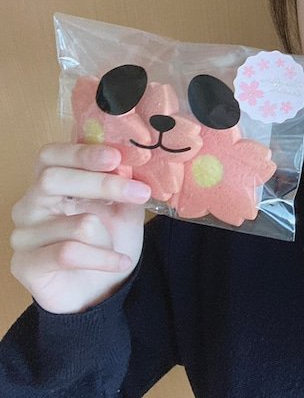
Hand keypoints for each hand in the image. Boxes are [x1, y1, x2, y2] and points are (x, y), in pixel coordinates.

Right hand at [10, 143, 150, 313]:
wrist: (97, 290)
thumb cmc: (107, 241)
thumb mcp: (124, 209)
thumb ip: (124, 185)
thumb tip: (127, 166)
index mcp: (50, 183)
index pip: (51, 156)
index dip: (81, 153)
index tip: (116, 157)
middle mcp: (29, 205)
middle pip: (52, 180)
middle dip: (102, 184)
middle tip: (140, 192)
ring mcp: (23, 235)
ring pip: (76, 223)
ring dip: (108, 236)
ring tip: (116, 247)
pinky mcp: (24, 264)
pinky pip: (69, 253)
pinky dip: (104, 258)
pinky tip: (121, 263)